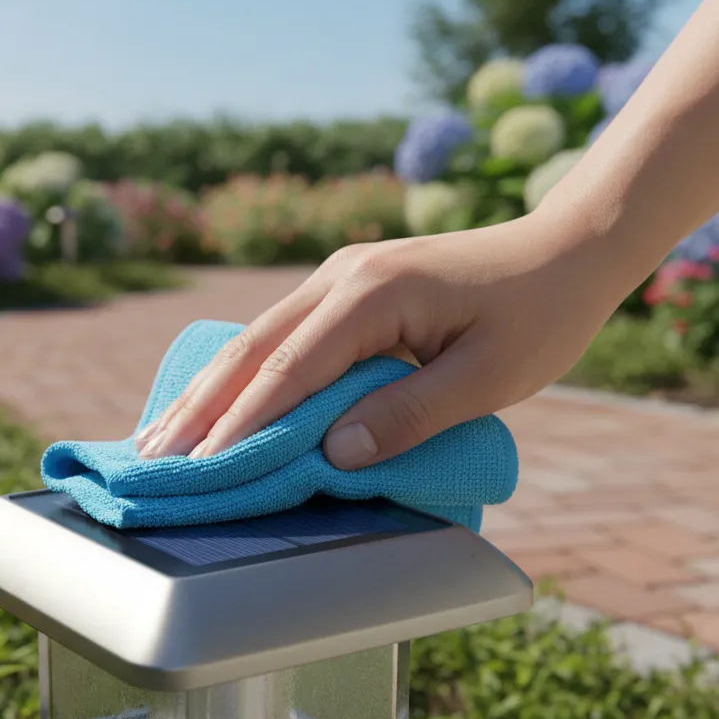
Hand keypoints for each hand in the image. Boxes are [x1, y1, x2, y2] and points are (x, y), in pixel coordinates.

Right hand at [135, 212, 626, 468]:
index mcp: (372, 293)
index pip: (289, 368)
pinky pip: (275, 337)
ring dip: (205, 391)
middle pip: (249, 349)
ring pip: (252, 341)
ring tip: (157, 437)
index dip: (242, 423)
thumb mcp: (490, 376)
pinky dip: (236, 375)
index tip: (202, 470)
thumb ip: (410, 413)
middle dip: (199, 409)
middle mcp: (340, 277)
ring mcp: (337, 279)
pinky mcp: (343, 292)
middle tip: (152, 460)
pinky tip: (209, 400)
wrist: (566, 249)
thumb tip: (334, 454)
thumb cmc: (539, 314)